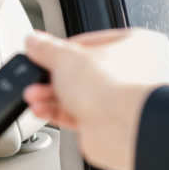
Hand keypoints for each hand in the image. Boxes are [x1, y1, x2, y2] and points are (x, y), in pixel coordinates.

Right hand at [22, 28, 168, 169]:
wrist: (120, 127)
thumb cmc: (112, 86)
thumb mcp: (67, 58)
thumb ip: (47, 49)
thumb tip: (35, 42)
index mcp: (135, 44)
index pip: (90, 42)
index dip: (62, 49)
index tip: (42, 53)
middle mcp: (131, 72)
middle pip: (82, 70)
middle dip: (52, 77)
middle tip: (36, 77)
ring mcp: (119, 99)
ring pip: (77, 94)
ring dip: (51, 96)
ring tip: (34, 95)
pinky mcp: (106, 122)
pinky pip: (77, 113)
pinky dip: (58, 112)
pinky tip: (42, 109)